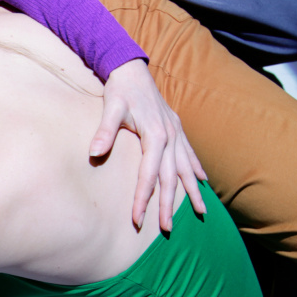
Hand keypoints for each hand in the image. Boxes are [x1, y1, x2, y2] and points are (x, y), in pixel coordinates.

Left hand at [91, 59, 207, 231]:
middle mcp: (171, 136)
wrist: (131, 66)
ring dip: (192, 191)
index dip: (143, 199)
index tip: (138, 221)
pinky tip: (201, 180)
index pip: (149, 175)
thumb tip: (94, 153)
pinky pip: (189, 153)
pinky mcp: (176, 127)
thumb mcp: (110, 107)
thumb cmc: (119, 88)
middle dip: (170, 205)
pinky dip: (195, 168)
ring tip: (201, 213)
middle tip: (167, 230)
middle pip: (171, 177)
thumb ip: (104, 131)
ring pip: (186, 167)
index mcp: (156, 135)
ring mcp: (176, 132)